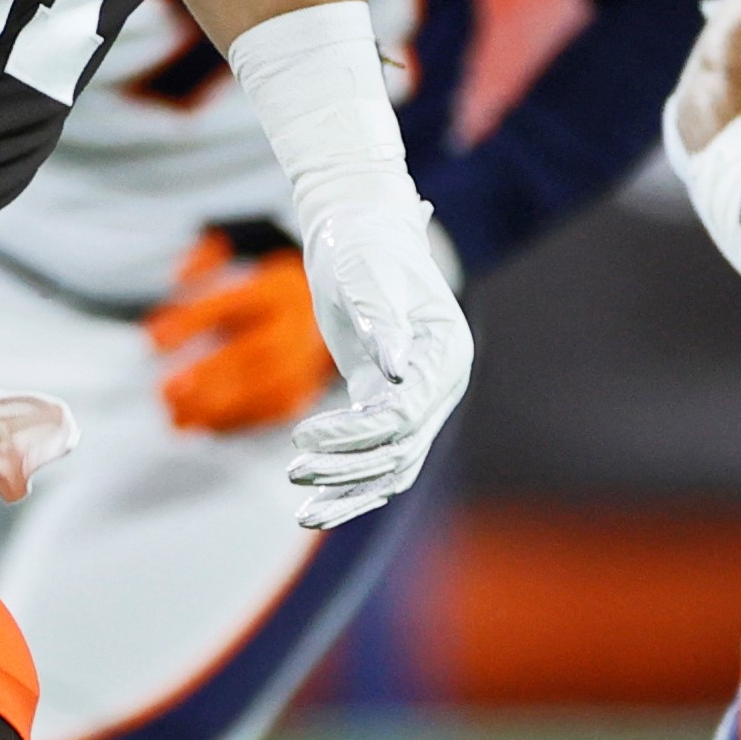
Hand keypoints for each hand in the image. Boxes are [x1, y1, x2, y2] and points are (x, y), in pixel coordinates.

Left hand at [147, 229, 332, 434]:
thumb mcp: (239, 269)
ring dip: (218, 408)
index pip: (233, 302)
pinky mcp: (302, 395)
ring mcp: (305, 364)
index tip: (154, 340)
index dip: (193, 321)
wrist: (316, 324)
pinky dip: (234, 423)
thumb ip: (203, 266)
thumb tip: (178, 276)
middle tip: (167, 390)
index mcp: (278, 290)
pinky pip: (270, 413)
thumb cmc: (263, 300)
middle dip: (209, 374)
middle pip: (256, 352)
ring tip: (176, 416)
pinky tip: (201, 425)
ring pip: (266, 390)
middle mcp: (296, 326)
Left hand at [283, 193, 471, 528]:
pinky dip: (347, 486)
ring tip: (301, 506)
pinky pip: (373, 456)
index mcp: (446, 355)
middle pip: (400, 447)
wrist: (356, 229)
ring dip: (346, 488)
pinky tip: (315, 510)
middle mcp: (439, 384)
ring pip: (389, 465)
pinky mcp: (382, 400)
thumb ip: (383, 322)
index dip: (357, 432)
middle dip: (347, 466)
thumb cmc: (364, 246)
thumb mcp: (369, 276)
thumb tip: (397, 371)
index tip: (306, 436)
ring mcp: (414, 397)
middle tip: (295, 471)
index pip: (408, 413)